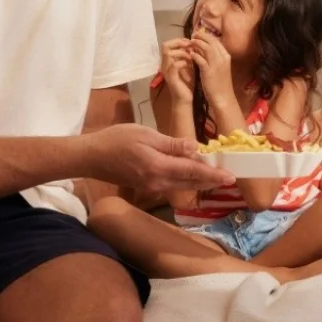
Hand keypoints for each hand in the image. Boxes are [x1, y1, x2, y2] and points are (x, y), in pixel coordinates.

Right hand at [85, 123, 233, 195]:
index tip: (230, 177)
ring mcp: (151, 186)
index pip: (192, 172)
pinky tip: (191, 172)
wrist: (91, 157)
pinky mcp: (146, 186)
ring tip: (215, 174)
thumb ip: (171, 144)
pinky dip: (185, 179)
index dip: (213, 174)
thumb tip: (194, 148)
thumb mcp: (145, 134)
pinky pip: (171, 184)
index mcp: (159, 167)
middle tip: (229, 177)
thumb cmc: (116, 140)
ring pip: (182, 185)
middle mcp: (158, 182)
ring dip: (199, 181)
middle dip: (211, 180)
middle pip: (190, 182)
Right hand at [159, 38, 195, 101]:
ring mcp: (166, 71)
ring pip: (169, 54)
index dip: (178, 40)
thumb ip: (188, 56)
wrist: (185, 99)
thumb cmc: (187, 83)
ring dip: (182, 53)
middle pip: (165, 46)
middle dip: (178, 43)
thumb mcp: (188, 66)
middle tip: (190, 46)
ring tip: (191, 57)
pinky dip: (183, 62)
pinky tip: (190, 65)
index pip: (167, 44)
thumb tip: (193, 44)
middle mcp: (164, 65)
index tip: (190, 42)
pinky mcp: (171, 78)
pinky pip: (174, 65)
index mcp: (167, 61)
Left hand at [188, 30, 231, 102]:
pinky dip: (195, 55)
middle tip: (192, 35)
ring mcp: (216, 64)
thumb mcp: (219, 67)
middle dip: (201, 36)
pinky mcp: (209, 72)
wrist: (223, 97)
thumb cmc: (220, 83)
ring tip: (190, 42)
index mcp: (226, 56)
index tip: (198, 35)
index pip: (216, 41)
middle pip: (212, 41)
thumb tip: (203, 48)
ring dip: (197, 43)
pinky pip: (201, 59)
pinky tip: (190, 54)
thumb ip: (213, 57)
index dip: (206, 36)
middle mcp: (223, 58)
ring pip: (207, 48)